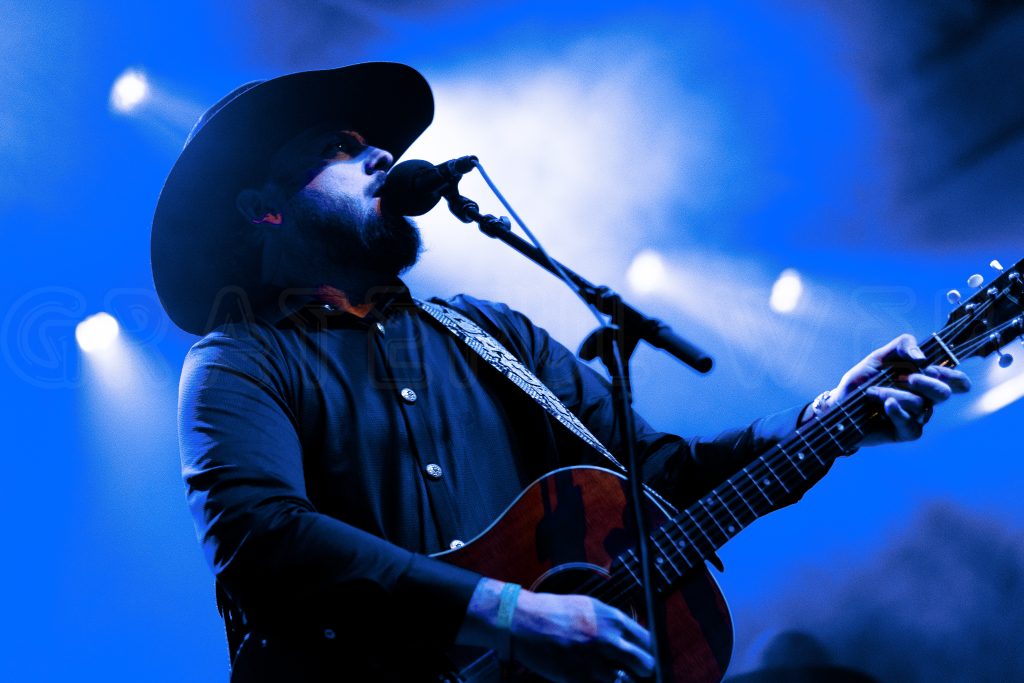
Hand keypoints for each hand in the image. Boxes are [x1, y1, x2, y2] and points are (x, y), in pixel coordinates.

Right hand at [456, 579, 653, 682]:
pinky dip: (599, 682)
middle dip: (644, 670)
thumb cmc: (553, 612)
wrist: (523, 621)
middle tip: (637, 671)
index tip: (646, 657)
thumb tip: (631, 638)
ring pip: (623, 680)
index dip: (650, 652)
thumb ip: (612, 623)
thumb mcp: (589, 607)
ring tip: (606, 671)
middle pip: (645, 664)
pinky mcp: (578, 678)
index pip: (648, 640)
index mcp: (612, 619)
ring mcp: (593, 661)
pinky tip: (590, 676)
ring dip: (618, 678)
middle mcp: (607, 639)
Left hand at [824, 334, 970, 446]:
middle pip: (944, 393)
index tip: (933, 369)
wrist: (839, 404)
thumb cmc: (861, 381)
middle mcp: (925, 398)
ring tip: (871, 391)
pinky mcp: (905, 432)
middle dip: (926, 383)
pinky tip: (885, 405)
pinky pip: (911, 425)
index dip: (953, 376)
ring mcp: (916, 417)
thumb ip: (901, 346)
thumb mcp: (878, 357)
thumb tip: (921, 356)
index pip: (956, 381)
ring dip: (893, 393)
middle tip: (907, 378)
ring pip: (920, 405)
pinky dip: (897, 412)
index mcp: (924, 379)